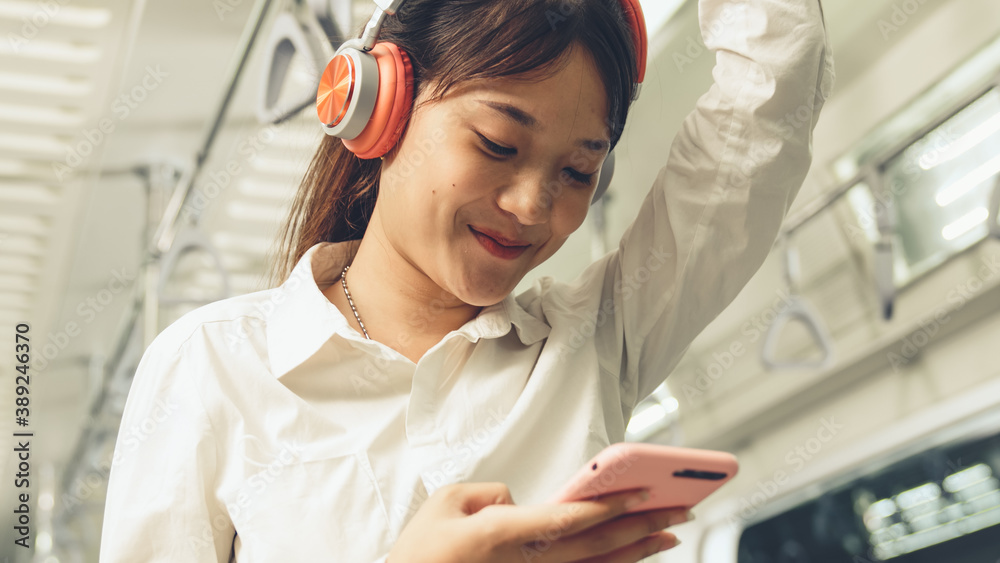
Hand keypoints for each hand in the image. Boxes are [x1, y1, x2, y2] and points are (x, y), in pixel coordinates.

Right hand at [386, 482, 688, 562]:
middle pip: (596, 546)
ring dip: (635, 552)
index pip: (569, 518)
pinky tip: (630, 559)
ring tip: (669, 535)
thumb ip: (489, 492)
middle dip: (642, 527)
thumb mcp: (444, 503)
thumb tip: (520, 501)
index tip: (644, 491)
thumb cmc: (420, 554)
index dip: (610, 504)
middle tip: (680, 511)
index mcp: (504, 535)